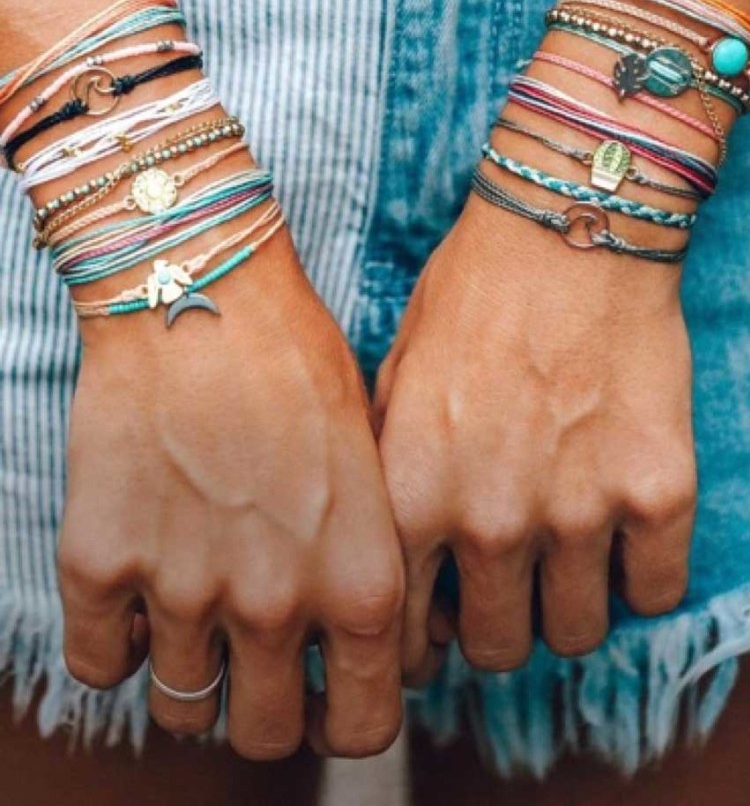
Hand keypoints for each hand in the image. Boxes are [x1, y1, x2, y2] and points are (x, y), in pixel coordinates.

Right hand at [58, 230, 404, 758]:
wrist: (204, 292)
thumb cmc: (300, 365)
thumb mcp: (372, 467)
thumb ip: (370, 565)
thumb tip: (371, 634)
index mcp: (360, 584)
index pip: (363, 726)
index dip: (346, 713)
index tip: (329, 688)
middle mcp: (274, 605)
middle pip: (264, 736)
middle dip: (269, 710)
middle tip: (263, 666)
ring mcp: (180, 590)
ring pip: (182, 710)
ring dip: (194, 676)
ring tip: (201, 620)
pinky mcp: (100, 562)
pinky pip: (99, 665)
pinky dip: (120, 646)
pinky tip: (141, 599)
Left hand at [375, 194, 695, 683]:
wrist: (567, 232)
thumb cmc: (470, 297)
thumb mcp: (395, 383)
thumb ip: (394, 480)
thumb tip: (405, 561)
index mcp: (415, 497)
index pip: (407, 632)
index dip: (422, 642)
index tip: (440, 627)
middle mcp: (493, 521)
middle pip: (497, 648)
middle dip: (496, 625)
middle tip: (505, 586)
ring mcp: (581, 512)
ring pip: (577, 635)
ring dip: (566, 607)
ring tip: (562, 557)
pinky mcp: (659, 492)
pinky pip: (653, 592)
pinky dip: (636, 575)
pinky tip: (619, 531)